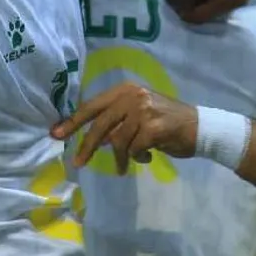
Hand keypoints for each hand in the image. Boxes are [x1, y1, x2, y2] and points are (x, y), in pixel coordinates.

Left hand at [52, 83, 198, 173]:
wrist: (200, 127)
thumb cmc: (166, 122)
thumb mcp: (139, 114)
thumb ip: (117, 121)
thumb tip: (92, 138)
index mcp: (125, 89)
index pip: (92, 105)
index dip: (73, 120)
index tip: (56, 134)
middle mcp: (133, 95)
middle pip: (100, 123)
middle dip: (87, 145)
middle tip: (77, 162)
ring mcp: (144, 110)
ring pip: (117, 141)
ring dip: (121, 158)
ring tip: (125, 166)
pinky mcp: (154, 127)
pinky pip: (134, 150)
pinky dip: (136, 159)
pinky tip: (146, 159)